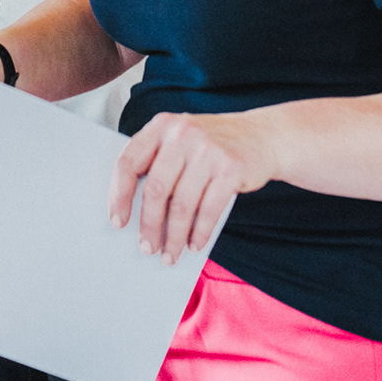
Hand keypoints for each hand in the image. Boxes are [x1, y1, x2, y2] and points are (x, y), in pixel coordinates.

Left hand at [109, 112, 275, 265]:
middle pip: (156, 188)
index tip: (117, 221)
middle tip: (147, 247)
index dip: (119, 195)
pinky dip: (200, 233)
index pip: (129, 162)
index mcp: (161, 125)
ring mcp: (209, 150)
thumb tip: (133, 213)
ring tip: (170, 254)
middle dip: (149, 224)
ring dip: (174, 236)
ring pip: (182, 204)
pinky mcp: (232, 168)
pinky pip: (209, 210)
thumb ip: (157, 163)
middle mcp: (183, 134)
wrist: (264, 135)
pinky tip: (194, 245)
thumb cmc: (211, 145)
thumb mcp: (180, 140)